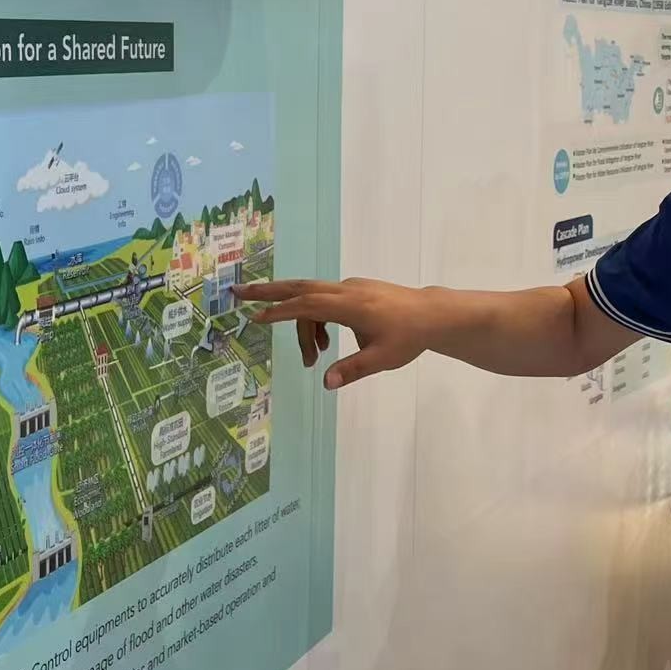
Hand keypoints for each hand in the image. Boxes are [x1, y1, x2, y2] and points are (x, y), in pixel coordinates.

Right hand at [235, 278, 438, 389]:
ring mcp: (350, 288)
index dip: (279, 312)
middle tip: (237, 292)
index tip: (255, 317)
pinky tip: (326, 344)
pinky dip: (315, 318)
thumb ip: (352, 370)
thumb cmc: (409, 337)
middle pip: (300, 287)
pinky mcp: (355, 290)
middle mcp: (346, 291)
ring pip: (312, 298)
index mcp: (350, 305)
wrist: (433, 315)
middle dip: (268, 291)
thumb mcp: (382, 359)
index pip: (307, 306)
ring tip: (313, 358)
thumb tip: (325, 383)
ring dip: (303, 325)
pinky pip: (324, 300)